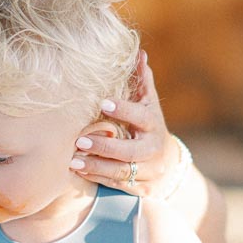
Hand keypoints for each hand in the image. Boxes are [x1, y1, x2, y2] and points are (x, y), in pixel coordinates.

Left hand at [70, 51, 175, 196]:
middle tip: (79, 140)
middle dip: (105, 147)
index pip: (141, 117)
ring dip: (96, 166)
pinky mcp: (142, 189)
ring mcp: (150, 172)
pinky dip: (98, 178)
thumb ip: (143, 81)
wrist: (169, 165)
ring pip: (122, 172)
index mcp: (154, 125)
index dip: (124, 110)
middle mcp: (154, 150)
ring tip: (72, 161)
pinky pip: (118, 185)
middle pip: (130, 152)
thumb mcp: (149, 104)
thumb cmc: (149, 127)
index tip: (102, 103)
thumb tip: (139, 53)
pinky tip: (79, 171)